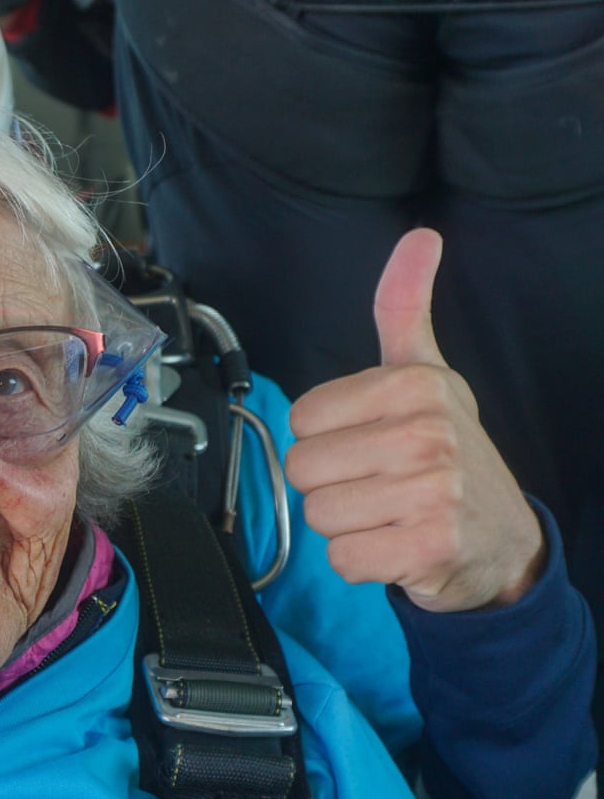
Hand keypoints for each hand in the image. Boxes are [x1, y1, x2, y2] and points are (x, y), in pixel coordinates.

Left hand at [286, 229, 544, 612]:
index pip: (301, 419)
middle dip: (330, 484)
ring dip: (344, 525)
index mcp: (414, 385)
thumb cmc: (445, 454)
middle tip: (377, 485)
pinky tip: (393, 546)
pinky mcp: (430, 546)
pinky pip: (341, 559)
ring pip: (319, 514)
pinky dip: (359, 562)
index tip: (367, 443)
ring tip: (386, 514)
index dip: (324, 439)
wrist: (498, 539)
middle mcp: (426, 432)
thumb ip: (405, 309)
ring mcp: (432, 491)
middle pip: (302, 468)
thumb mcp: (428, 376)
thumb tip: (420, 236)